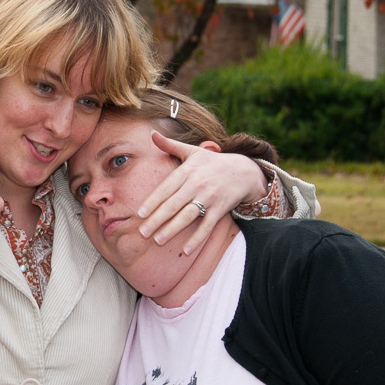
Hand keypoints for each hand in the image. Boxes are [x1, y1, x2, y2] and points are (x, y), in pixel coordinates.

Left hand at [137, 131, 265, 255]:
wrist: (244, 170)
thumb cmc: (212, 162)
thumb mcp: (192, 151)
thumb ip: (170, 145)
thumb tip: (152, 133)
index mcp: (188, 170)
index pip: (166, 188)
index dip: (153, 201)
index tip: (140, 213)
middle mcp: (197, 184)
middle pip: (173, 204)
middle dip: (157, 219)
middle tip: (142, 233)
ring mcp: (210, 197)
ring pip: (188, 216)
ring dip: (172, 229)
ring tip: (157, 241)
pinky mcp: (220, 209)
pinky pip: (206, 226)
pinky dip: (197, 239)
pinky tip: (185, 251)